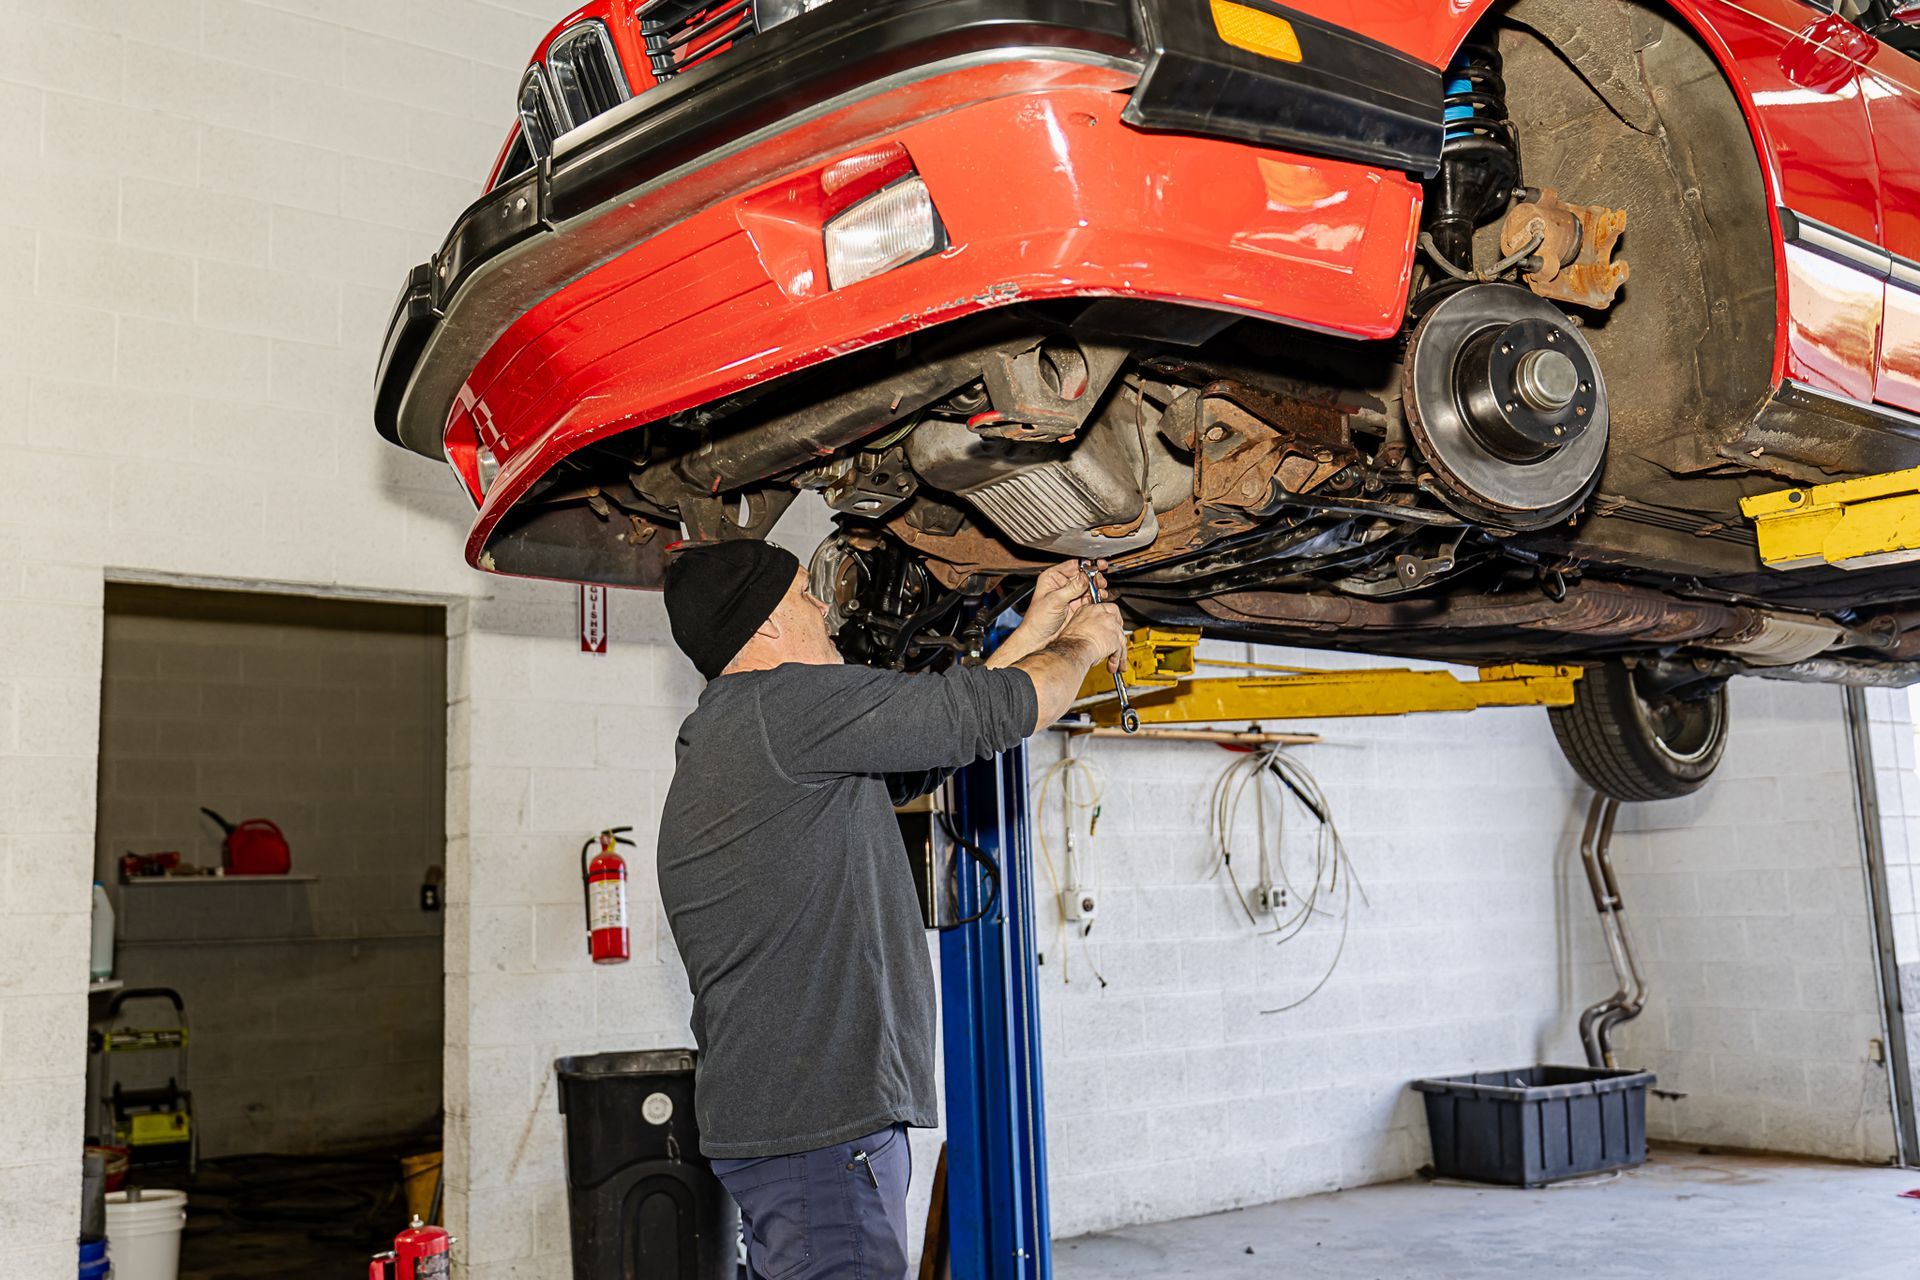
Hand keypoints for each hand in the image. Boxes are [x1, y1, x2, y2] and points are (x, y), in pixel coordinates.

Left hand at [987, 560, 1105, 667]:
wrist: (1039, 639)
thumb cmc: (1037, 620)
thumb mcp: (1054, 600)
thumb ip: (1071, 588)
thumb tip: (1084, 577)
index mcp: (1053, 577)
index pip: (1073, 565)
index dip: (1087, 564)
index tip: (1098, 565)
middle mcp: (1063, 584)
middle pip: (1084, 574)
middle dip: (1094, 576)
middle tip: (1100, 580)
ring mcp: (1071, 595)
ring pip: (1089, 586)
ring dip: (1097, 587)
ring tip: (1101, 589)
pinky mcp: (1078, 606)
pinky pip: (1091, 598)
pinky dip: (1097, 597)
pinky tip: (1100, 598)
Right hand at [1059, 602, 1124, 673]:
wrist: (1071, 649)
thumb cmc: (1069, 641)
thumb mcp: (1077, 626)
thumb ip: (1089, 626)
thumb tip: (1094, 634)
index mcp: (1091, 609)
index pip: (1111, 609)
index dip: (1114, 620)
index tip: (1114, 627)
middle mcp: (1103, 615)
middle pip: (1118, 626)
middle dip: (1118, 639)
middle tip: (1117, 647)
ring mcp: (1111, 627)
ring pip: (1121, 640)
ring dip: (1119, 654)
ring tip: (1115, 664)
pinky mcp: (1116, 640)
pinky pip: (1120, 651)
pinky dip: (1117, 660)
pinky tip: (1113, 666)